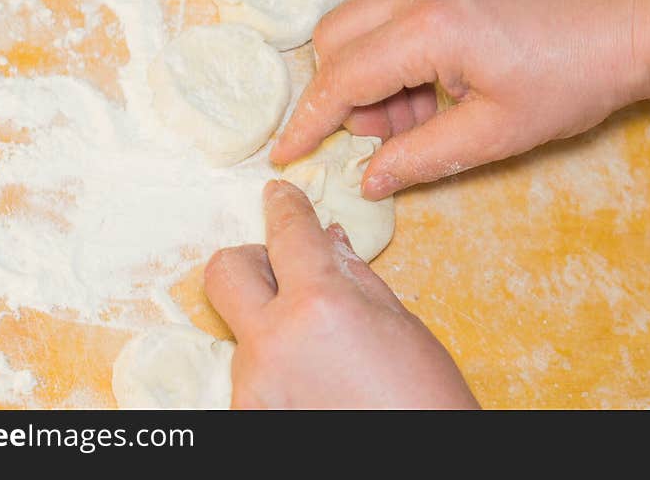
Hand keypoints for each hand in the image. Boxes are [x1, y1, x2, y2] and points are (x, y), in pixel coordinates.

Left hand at [205, 180, 478, 408]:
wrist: (425, 466)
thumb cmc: (425, 401)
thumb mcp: (401, 326)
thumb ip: (354, 278)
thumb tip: (328, 241)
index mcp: (320, 306)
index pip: (287, 233)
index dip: (284, 206)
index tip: (280, 197)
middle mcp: (273, 343)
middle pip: (224, 271)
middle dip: (253, 260)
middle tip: (287, 273)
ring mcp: (252, 386)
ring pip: (243, 328)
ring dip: (272, 325)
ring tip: (320, 352)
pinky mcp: (246, 416)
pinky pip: (250, 372)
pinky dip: (275, 366)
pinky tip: (313, 383)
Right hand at [270, 0, 649, 198]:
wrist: (634, 21)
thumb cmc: (574, 81)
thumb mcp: (493, 134)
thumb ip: (419, 158)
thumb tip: (368, 179)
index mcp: (430, 28)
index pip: (341, 78)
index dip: (308, 121)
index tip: (285, 152)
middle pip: (335, 37)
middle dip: (341, 92)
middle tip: (383, 133)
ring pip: (360, 16)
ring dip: (370, 68)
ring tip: (420, 109)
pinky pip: (393, 0)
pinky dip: (393, 43)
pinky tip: (435, 75)